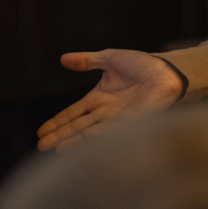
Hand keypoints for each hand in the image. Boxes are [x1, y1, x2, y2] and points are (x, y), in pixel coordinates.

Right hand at [34, 49, 183, 151]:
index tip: (41, 132)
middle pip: (78, 126)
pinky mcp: (133, 120)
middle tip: (42, 147)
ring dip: (75, 140)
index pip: (73, 113)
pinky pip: (113, 128)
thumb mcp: (109, 59)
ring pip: (91, 131)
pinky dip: (99, 134)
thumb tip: (63, 59)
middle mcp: (106, 112)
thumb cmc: (141, 65)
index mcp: (99, 98)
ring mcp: (118, 118)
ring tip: (59, 149)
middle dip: (60, 136)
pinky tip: (86, 138)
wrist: (166, 70)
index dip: (57, 122)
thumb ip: (87, 60)